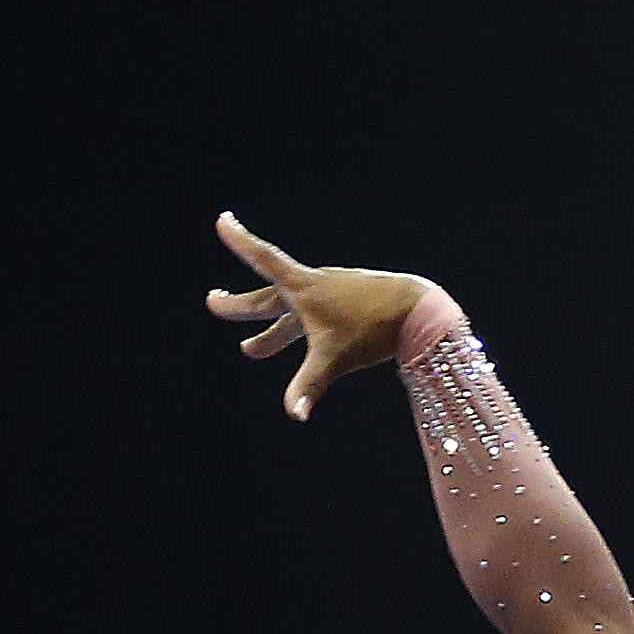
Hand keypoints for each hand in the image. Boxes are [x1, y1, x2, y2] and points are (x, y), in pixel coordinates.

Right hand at [205, 214, 433, 420]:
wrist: (419, 311)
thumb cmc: (375, 328)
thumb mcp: (336, 358)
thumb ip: (309, 386)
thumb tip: (294, 415)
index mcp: (304, 289)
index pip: (263, 259)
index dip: (240, 240)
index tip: (223, 219)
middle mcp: (314, 287)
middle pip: (267, 297)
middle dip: (240, 305)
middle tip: (213, 301)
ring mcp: (332, 295)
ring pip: (290, 314)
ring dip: (270, 332)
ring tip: (252, 350)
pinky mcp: (348, 306)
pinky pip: (313, 319)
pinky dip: (299, 331)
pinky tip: (304, 342)